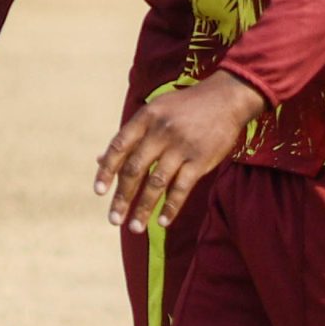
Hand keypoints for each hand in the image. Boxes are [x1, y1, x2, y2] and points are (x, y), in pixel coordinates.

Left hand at [93, 74, 265, 234]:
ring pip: (156, 183)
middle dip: (122, 197)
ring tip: (134, 228)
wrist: (225, 97)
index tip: (98, 192)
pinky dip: (171, 207)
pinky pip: (182, 188)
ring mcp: (181, 146)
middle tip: (113, 219)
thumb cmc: (184, 107)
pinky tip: (163, 222)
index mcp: (145, 118)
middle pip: (135, 169)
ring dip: (143, 208)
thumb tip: (99, 160)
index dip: (106, 171)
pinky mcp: (201, 159)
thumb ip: (129, 136)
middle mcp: (160, 132)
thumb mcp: (153, 112)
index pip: (118, 147)